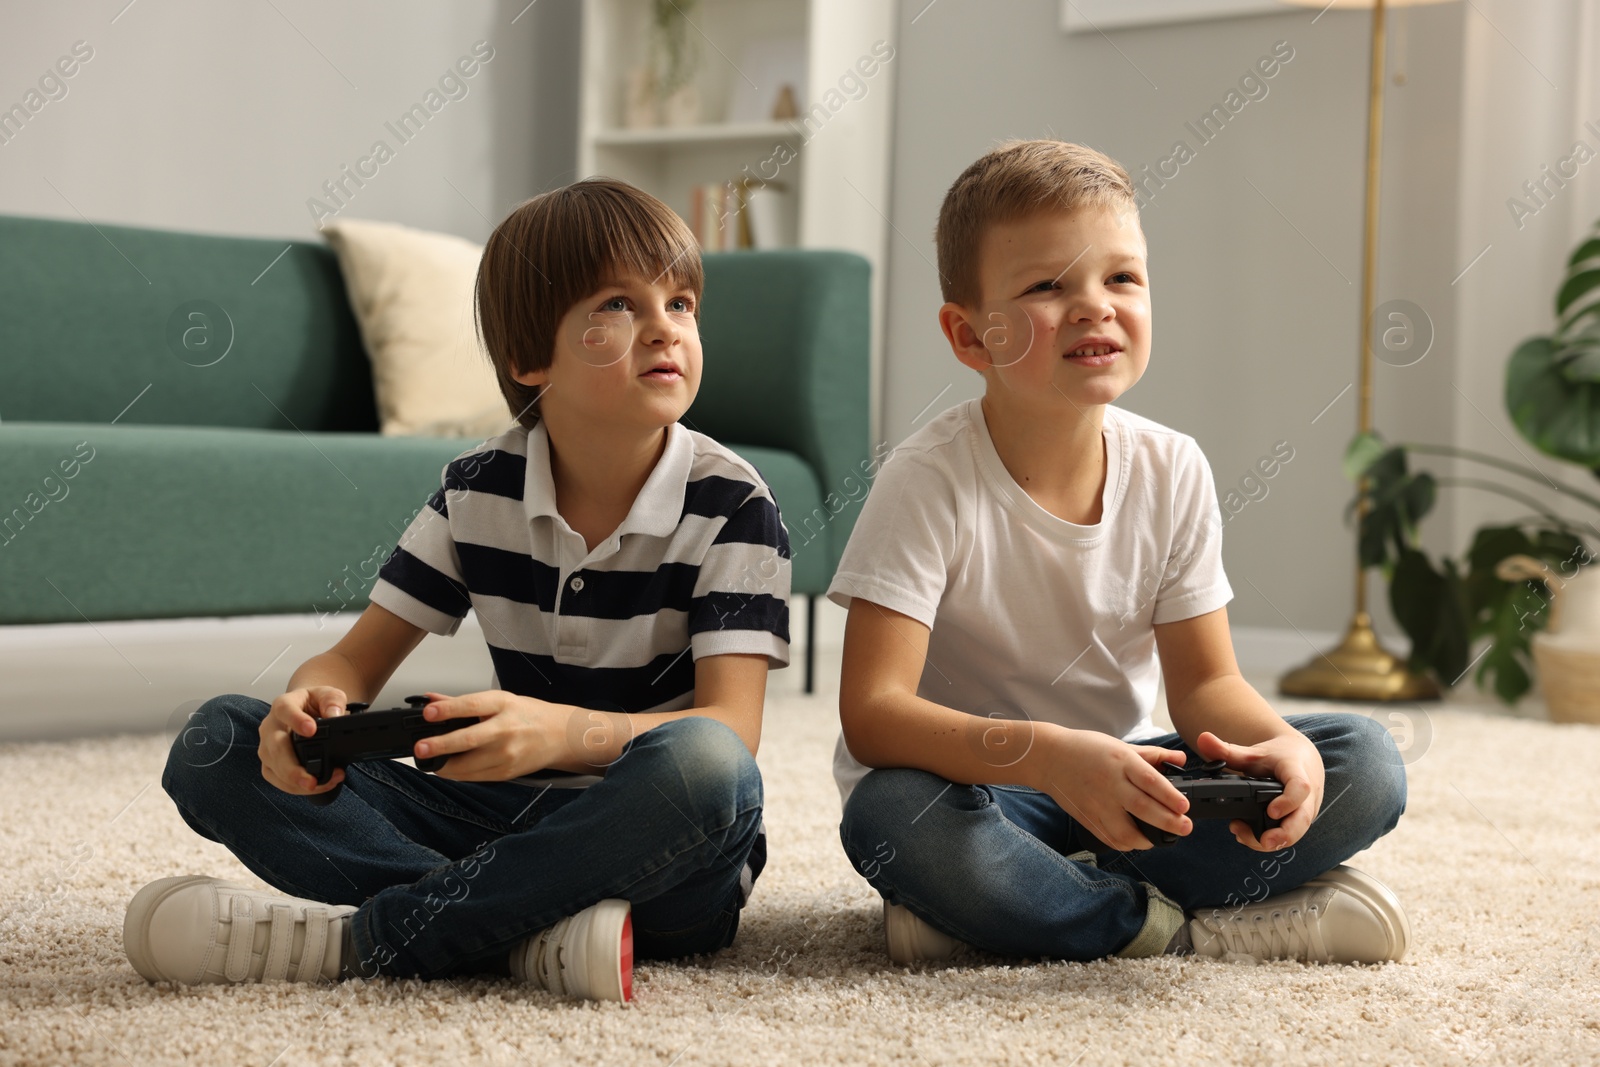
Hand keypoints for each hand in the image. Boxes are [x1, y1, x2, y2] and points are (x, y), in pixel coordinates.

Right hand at [259, 687, 349, 796]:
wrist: (305, 710)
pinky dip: (295, 787)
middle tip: (311, 781)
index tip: (312, 730)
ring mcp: (267, 747)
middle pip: (275, 748)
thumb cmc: (314, 703)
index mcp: (283, 705)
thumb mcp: (329, 694)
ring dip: (296, 782)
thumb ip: (333, 701)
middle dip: (292, 768)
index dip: (297, 720)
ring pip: (274, 768)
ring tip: (324, 784)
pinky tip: (315, 788)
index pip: (285, 710)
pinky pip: (276, 780)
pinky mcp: (270, 763)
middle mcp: (270, 726)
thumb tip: (335, 715)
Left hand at [414, 690, 568, 780]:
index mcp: (503, 705)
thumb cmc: (527, 715)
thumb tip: (431, 700)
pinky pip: (475, 777)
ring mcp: (507, 754)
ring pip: (468, 765)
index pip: (471, 706)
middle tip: (420, 748)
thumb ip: (463, 702)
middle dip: (441, 745)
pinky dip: (457, 774)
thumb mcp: (499, 700)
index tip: (427, 713)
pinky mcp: (506, 772)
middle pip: (469, 740)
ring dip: (444, 765)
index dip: (447, 709)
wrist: (559, 735)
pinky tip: (448, 768)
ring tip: (429, 761)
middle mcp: (506, 729)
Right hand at [1029, 728, 1191, 850]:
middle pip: (1142, 807)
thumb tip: (1180, 759)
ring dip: (1145, 839)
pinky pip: (1108, 837)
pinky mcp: (1087, 817)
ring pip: (1124, 829)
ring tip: (1158, 839)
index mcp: (1121, 761)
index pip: (1150, 780)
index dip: (1169, 795)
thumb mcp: (1120, 745)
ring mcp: (1097, 803)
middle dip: (1167, 821)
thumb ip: (1152, 755)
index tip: (1185, 806)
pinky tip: (1135, 841)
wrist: (1049, 757)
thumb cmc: (1086, 748)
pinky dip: (1125, 843)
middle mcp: (1110, 783)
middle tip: (1185, 827)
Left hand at [1193, 729, 1323, 850]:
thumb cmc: (1278, 756)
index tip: (1271, 811)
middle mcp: (1307, 795)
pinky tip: (1247, 838)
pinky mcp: (1301, 821)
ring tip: (1242, 836)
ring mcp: (1306, 810)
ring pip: (1296, 832)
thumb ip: (1228, 750)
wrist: (1302, 760)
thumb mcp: (1255, 752)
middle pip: (1303, 818)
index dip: (1288, 801)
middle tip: (1264, 842)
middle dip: (1285, 834)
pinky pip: (1290, 835)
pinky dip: (1270, 840)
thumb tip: (1202, 738)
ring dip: (1272, 840)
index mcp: (1297, 772)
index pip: (1300, 787)